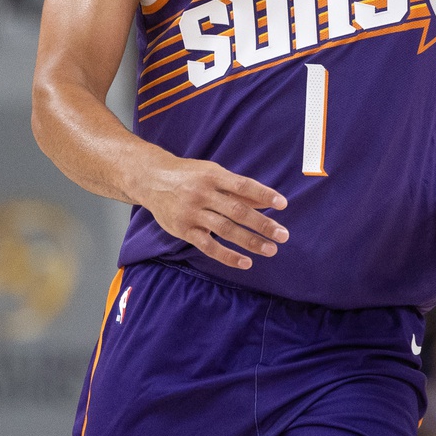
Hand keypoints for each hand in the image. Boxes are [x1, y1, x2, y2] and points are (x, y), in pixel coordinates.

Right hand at [132, 159, 288, 269]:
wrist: (152, 179)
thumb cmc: (189, 175)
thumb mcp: (213, 173)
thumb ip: (238, 188)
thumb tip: (267, 200)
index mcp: (213, 176)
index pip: (243, 185)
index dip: (263, 194)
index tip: (283, 204)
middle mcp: (203, 194)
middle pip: (237, 211)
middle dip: (262, 224)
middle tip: (283, 235)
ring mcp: (192, 213)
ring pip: (225, 230)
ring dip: (250, 241)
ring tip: (271, 249)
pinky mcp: (184, 230)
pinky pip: (208, 246)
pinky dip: (227, 256)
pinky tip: (245, 262)